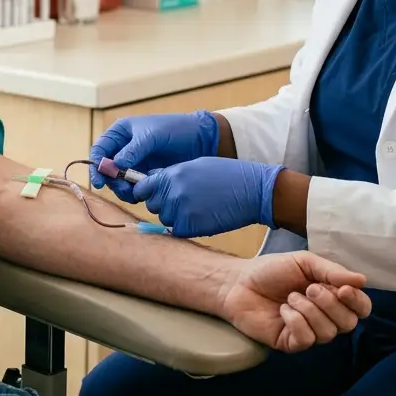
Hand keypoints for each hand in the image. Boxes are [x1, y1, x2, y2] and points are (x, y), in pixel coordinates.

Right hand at [88, 111, 219, 200]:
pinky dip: (135, 193)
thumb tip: (116, 164)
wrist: (201, 140)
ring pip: (119, 181)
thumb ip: (134, 149)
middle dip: (112, 182)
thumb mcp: (153, 135)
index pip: (100, 149)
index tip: (100, 181)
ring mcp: (134, 163)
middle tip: (124, 191)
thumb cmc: (176, 129)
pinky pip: (133, 187)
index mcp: (121, 133)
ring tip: (135, 195)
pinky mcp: (145, 175)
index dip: (96, 165)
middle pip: (107, 169)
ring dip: (123, 190)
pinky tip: (143, 195)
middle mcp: (123, 148)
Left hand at [132, 156, 283, 237]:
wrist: (253, 190)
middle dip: (163, 204)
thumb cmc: (226, 175)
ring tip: (198, 207)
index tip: (151, 194)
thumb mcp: (195, 165)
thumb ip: (171, 174)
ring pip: (165, 218)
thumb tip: (151, 180)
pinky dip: (187, 227)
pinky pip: (178, 230)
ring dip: (176, 216)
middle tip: (184, 201)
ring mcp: (180, 210)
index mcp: (171, 175)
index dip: (145, 192)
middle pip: (152, 205)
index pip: (142, 187)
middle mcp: (172, 192)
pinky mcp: (190, 227)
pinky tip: (202, 217)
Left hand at [219, 251, 371, 352]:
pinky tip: (283, 311)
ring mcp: (309, 331)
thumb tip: (362, 280)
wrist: (239, 282)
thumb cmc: (272, 270)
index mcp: (332, 296)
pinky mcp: (292, 343)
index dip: (358, 301)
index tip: (343, 289)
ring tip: (290, 297)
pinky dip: (295, 321)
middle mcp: (325, 317)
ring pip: (328, 333)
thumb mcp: (304, 262)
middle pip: (348, 323)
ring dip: (309, 311)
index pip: (361, 307)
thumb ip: (332, 270)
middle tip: (309, 289)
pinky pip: (307, 339)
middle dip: (330, 304)